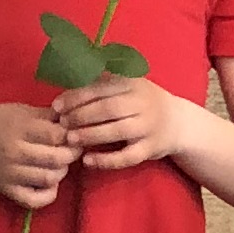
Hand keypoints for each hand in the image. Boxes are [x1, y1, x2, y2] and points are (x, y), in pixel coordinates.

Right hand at [0, 102, 78, 208]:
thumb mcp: (18, 110)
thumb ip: (46, 116)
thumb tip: (73, 119)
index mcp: (18, 128)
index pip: (56, 135)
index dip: (70, 135)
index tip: (71, 133)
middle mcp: (14, 152)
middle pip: (57, 158)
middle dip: (71, 154)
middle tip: (70, 149)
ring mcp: (10, 174)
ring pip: (50, 178)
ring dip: (61, 171)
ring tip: (58, 163)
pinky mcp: (7, 190)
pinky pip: (35, 200)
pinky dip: (49, 194)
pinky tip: (49, 183)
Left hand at [50, 75, 193, 174]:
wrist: (177, 123)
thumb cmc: (142, 101)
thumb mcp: (127, 84)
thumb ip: (101, 80)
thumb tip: (67, 71)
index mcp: (133, 83)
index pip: (101, 88)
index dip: (76, 97)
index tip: (56, 106)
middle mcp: (143, 103)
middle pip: (108, 109)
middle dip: (81, 116)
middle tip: (62, 124)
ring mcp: (148, 127)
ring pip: (117, 131)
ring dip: (90, 135)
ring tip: (71, 140)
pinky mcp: (151, 149)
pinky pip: (127, 157)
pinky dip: (107, 160)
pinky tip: (88, 161)